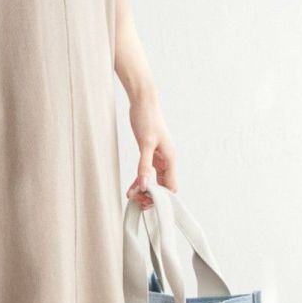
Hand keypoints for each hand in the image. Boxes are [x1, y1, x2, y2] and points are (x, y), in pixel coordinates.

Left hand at [125, 91, 177, 209]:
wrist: (143, 102)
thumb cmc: (147, 119)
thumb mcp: (145, 143)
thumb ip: (144, 166)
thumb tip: (144, 186)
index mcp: (170, 159)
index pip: (170, 187)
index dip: (160, 197)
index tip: (145, 199)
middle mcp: (166, 161)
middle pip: (163, 187)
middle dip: (151, 196)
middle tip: (137, 200)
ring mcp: (158, 158)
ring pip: (154, 181)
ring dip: (144, 190)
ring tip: (132, 197)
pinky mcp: (150, 154)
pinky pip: (146, 173)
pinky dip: (139, 181)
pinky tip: (130, 188)